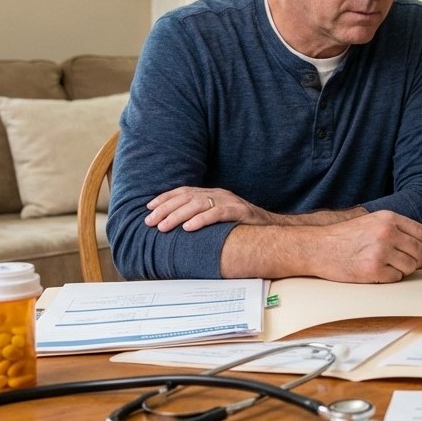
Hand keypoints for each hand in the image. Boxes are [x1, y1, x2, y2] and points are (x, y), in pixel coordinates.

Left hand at [145, 186, 271, 231]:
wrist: (272, 227)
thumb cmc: (243, 226)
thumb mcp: (219, 218)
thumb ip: (202, 216)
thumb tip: (177, 226)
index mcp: (213, 193)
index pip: (184, 191)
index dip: (165, 198)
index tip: (149, 208)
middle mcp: (219, 194)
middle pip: (187, 197)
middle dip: (165, 209)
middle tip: (150, 222)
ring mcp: (230, 201)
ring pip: (198, 204)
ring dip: (178, 216)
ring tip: (163, 227)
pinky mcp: (239, 211)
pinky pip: (217, 214)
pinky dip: (201, 220)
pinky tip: (188, 228)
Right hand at [301, 210, 421, 282]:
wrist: (317, 248)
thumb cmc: (343, 237)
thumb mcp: (371, 221)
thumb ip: (394, 227)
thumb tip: (420, 241)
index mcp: (388, 219)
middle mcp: (386, 233)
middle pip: (419, 251)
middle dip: (417, 260)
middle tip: (408, 264)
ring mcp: (380, 251)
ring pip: (410, 267)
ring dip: (403, 270)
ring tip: (387, 266)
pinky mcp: (373, 270)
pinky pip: (396, 278)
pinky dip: (390, 278)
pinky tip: (377, 272)